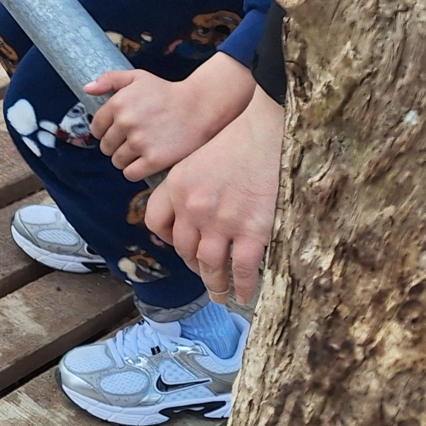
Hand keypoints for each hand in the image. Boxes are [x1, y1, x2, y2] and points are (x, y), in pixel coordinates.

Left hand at [84, 53, 253, 180]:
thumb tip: (87, 89)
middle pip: (106, 146)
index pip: (96, 128)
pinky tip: (144, 162)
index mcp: (118, 103)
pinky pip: (130, 173)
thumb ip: (110, 79)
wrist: (201, 107)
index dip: (105, 132)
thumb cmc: (167, 92)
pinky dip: (134, 170)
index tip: (118, 132)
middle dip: (115, 146)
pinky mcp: (154, 160)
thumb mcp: (138, 77)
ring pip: (117, 161)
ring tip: (140, 151)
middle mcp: (126, 122)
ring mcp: (140, 142)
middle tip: (132, 141)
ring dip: (124, 159)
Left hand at [145, 90, 283, 303]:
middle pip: (183, 248)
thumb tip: (192, 217)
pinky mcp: (251, 230)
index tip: (179, 245)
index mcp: (176, 187)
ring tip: (219, 293)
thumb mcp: (197, 158)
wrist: (269, 131)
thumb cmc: (237, 139)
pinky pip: (241, 268)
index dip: (166, 238)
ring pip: (209, 265)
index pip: (156, 222)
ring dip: (214, 283)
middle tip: (204, 272)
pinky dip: (241, 285)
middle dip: (193, 264)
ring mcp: (221, 221)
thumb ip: (189, 187)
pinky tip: (242, 294)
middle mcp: (193, 207)